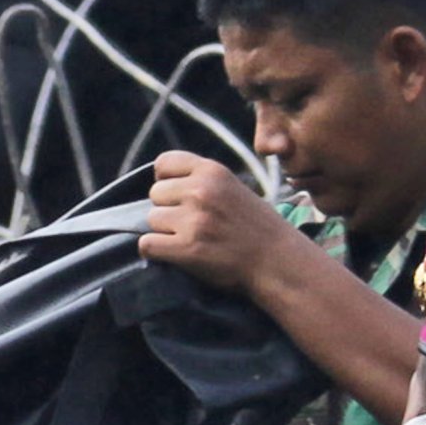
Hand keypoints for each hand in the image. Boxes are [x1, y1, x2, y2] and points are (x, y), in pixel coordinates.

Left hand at [136, 151, 290, 295]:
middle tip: (192, 224)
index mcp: (213, 171)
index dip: (165, 180)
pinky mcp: (187, 248)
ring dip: (165, 232)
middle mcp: (201, 191)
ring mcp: (193, 219)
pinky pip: (147, 245)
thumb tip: (161, 183)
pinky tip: (176, 254)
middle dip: (168, 209)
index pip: (163, 163)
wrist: (278, 261)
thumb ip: (202, 181)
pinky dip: (156, 252)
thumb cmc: (257, 228)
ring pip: (151, 220)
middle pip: (155, 194)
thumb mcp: (233, 188)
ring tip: (192, 240)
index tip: (176, 195)